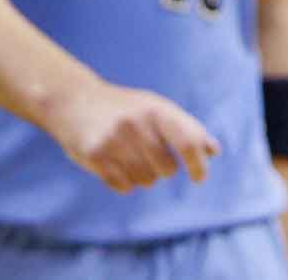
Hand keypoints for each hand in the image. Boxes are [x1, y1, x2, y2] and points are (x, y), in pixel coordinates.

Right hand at [43, 80, 219, 192]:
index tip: (199, 177)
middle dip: (164, 169)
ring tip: (131, 156)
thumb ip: (186, 128)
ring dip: (144, 176)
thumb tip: (214, 152)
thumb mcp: (156, 107)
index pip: (188, 142)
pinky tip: (116, 164)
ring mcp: (114, 141)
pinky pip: (124, 187)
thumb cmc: (125, 107)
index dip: (198, 164)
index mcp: (157, 110)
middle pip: (167, 169)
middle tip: (151, 155)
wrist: (74, 100)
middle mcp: (136, 124)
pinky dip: (125, 182)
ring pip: (145, 181)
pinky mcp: (94, 157)